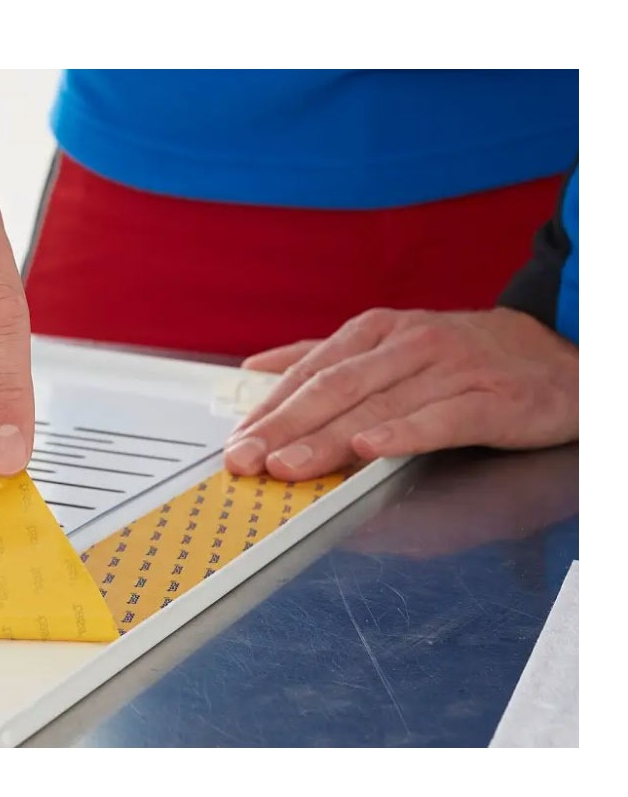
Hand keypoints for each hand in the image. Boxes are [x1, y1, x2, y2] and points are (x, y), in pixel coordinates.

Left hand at [222, 307, 578, 480]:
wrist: (558, 358)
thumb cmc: (463, 357)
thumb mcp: (389, 346)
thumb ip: (323, 358)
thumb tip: (257, 370)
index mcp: (376, 331)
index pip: (311, 371)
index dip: (270, 408)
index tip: (237, 440)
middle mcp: (408, 344)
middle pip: (335, 388)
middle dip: (283, 426)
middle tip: (246, 459)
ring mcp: (451, 368)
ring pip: (378, 405)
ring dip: (327, 439)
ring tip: (288, 465)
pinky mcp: (492, 398)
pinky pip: (441, 417)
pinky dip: (403, 433)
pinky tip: (369, 449)